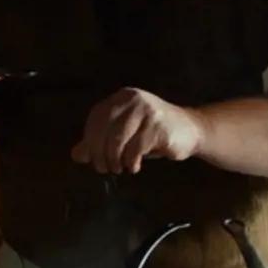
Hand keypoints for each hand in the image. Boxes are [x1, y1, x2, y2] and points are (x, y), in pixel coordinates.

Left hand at [70, 88, 204, 174]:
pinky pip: (136, 148)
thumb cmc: (152, 134)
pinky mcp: (158, 126)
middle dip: (100, 153)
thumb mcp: (124, 135)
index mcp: (121, 98)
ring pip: (118, 140)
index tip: (92, 159)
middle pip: (105, 129)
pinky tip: (135, 166)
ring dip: (115, 160)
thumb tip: (77, 155)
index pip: (96, 118)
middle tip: (104, 169)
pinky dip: (131, 162)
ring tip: (120, 168)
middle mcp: (133, 99)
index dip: (90, 141)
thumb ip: (100, 142)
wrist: (190, 130)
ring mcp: (147, 111)